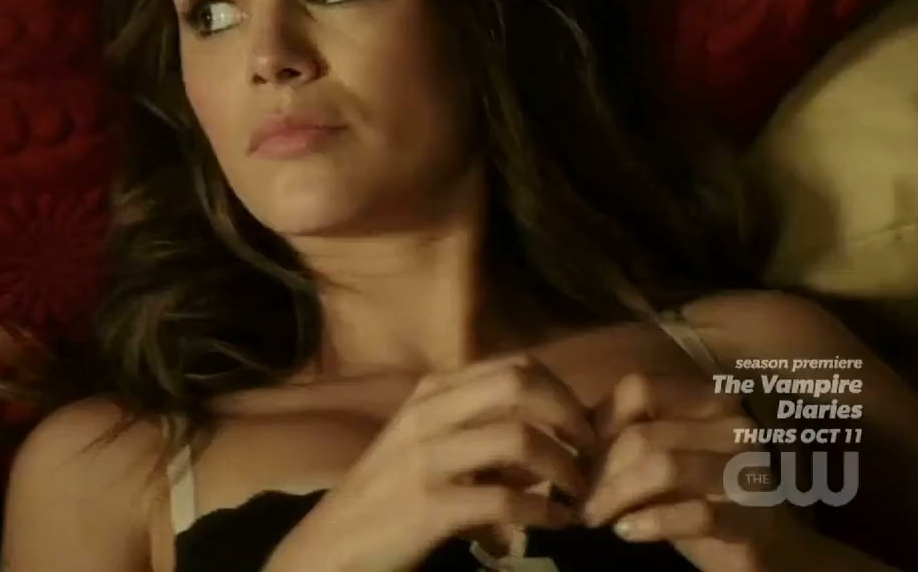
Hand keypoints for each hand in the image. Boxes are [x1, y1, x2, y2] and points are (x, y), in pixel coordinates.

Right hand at [265, 355, 596, 571]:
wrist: (327, 551)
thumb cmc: (384, 500)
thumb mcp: (427, 449)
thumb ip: (481, 433)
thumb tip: (552, 435)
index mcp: (432, 392)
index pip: (515, 365)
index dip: (561, 391)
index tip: (583, 426)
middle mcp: (428, 413)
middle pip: (519, 383)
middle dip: (568, 415)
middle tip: (590, 452)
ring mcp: (425, 458)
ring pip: (519, 438)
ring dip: (564, 468)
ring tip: (579, 493)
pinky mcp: (427, 506)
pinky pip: (506, 498)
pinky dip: (544, 511)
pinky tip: (557, 522)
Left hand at [581, 372, 815, 571]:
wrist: (773, 551)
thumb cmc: (704, 499)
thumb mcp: (664, 458)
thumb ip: (628, 435)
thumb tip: (571, 431)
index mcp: (711, 398)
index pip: (639, 388)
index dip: (599, 423)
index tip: (580, 459)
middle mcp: (734, 423)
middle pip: (642, 434)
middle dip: (599, 472)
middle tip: (580, 501)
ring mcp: (750, 467)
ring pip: (662, 467)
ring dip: (616, 496)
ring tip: (595, 518)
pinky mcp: (756, 516)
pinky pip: (695, 513)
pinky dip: (650, 523)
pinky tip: (627, 532)